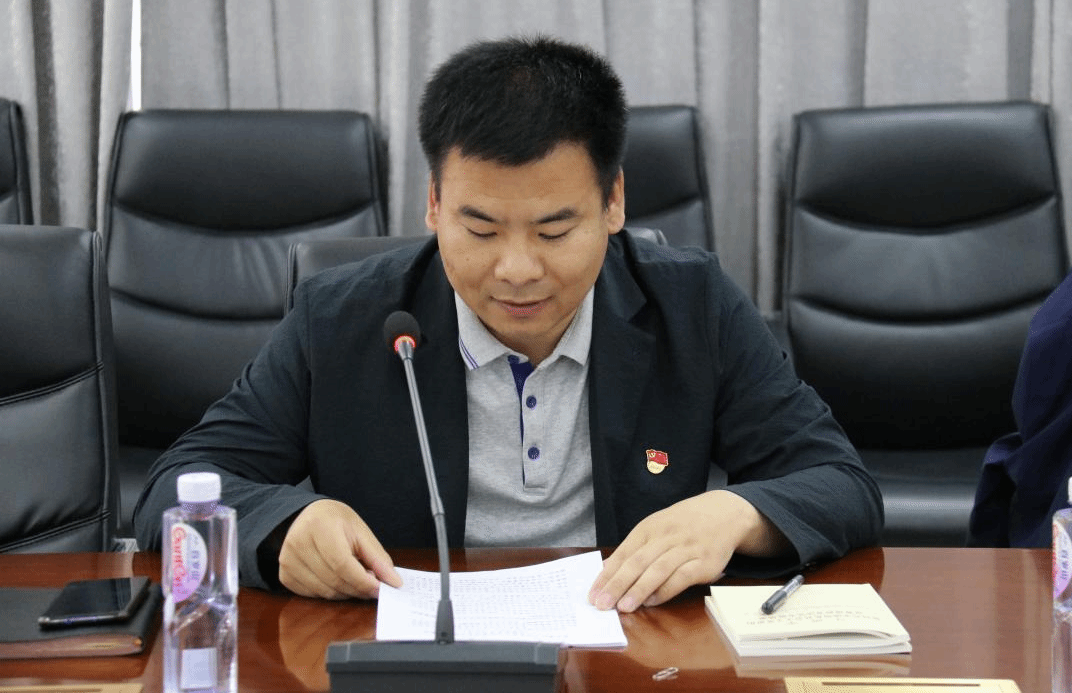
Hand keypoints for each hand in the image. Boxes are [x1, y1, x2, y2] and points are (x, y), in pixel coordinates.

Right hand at [278, 499, 402, 598]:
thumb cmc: (336, 522)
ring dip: (345, 592)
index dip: (364, 581)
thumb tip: (393, 582)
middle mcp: (298, 543)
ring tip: (354, 579)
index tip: (381, 589)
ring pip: (324, 592)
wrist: (307, 517)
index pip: (343, 564)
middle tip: (372, 585)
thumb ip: (377, 558)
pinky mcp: (284, 575)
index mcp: (319, 526)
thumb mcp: (360, 531)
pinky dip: (330, 592)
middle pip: (334, 580)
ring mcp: (287, 560)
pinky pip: (312, 595)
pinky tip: (336, 579)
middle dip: (358, 588)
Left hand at [587, 490, 787, 611]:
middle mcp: (665, 536)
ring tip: (623, 607)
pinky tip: (652, 602)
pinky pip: (681, 577)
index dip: (606, 575)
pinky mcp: (703, 562)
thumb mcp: (655, 527)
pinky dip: (665, 590)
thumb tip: (606, 568)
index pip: (623, 554)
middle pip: (637, 562)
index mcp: (649, 528)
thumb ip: (633, 548)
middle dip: (617, 584)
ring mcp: (685, 548)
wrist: (724, 513)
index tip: (592, 595)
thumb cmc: (683, 524)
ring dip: (639, 589)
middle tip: (602, 604)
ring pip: (657, 570)